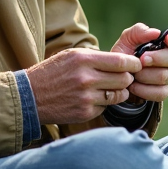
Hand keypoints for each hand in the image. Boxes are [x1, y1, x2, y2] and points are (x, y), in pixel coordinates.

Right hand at [26, 48, 140, 124]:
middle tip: (124, 78)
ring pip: (118, 95)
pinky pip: (106, 107)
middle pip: (124, 79)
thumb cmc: (52, 72)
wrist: (30, 96)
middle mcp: (86, 78)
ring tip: (110, 88)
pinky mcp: (85, 112)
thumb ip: (96, 57)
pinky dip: (104, 103)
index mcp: (83, 60)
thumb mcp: (71, 56)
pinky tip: (93, 99)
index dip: (133, 64)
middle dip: (127, 78)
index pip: (121, 62)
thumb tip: (123, 62)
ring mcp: (86, 97)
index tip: (137, 65)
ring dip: (119, 92)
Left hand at [111, 23, 167, 103]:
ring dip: (145, 74)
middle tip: (141, 59)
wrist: (115, 78)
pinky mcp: (162, 92)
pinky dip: (143, 89)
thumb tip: (156, 32)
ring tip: (133, 73)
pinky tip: (133, 86)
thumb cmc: (124, 55)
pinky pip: (160, 92)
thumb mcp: (126, 40)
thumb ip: (138, 32)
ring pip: (166, 75)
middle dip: (158, 58)